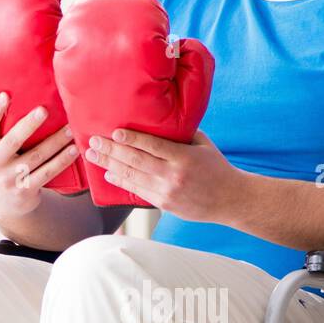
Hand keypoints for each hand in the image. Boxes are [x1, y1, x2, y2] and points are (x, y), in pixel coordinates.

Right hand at [0, 91, 80, 222]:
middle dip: (28, 125)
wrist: (5, 203)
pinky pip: (47, 173)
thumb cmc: (4, 166)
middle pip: (13, 141)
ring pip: (36, 157)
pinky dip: (62, 161)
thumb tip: (21, 95)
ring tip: (70, 129)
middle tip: (43, 110)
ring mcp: (10, 178)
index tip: (5, 95)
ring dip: (55, 142)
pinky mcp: (26, 190)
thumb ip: (2, 130)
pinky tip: (74, 150)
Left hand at [84, 127, 237, 221]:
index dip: (131, 139)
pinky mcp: (164, 204)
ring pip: (132, 177)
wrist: (230, 200)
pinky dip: (121, 181)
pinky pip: (138, 191)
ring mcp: (167, 192)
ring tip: (93, 156)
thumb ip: (181, 134)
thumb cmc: (216, 167)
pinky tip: (109, 174)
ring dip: (109, 166)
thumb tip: (159, 118)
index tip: (114, 132)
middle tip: (93, 142)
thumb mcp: (202, 144)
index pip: (152, 146)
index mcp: (184, 158)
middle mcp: (173, 176)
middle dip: (111, 151)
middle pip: (136, 161)